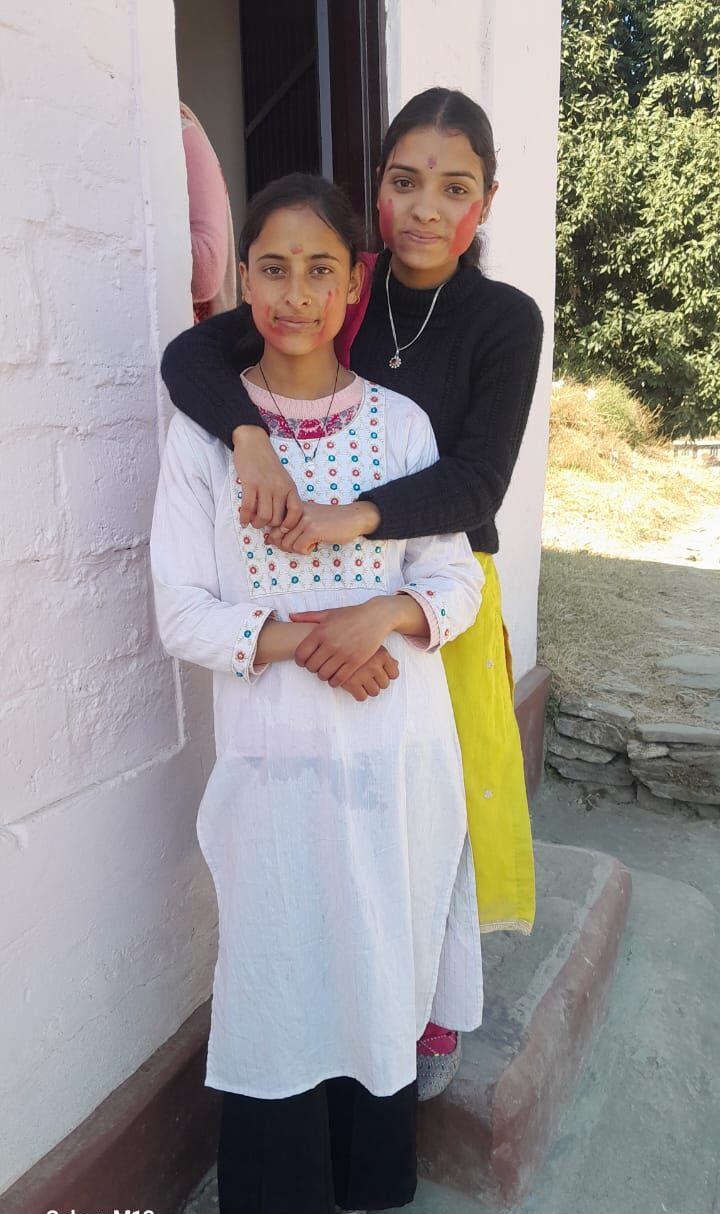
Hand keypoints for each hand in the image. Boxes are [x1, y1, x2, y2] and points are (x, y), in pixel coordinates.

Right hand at [233, 425, 303, 529]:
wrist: (254, 444)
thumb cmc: (268, 464)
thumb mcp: (283, 479)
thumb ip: (284, 496)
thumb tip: (280, 519)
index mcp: (290, 487)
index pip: (296, 511)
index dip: (290, 524)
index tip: (281, 528)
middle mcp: (280, 488)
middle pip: (277, 518)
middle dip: (269, 526)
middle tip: (263, 524)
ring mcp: (265, 486)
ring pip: (264, 516)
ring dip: (257, 524)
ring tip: (253, 522)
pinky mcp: (250, 483)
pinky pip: (249, 507)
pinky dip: (245, 518)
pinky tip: (243, 521)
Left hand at [266, 500, 380, 553]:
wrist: (353, 517)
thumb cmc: (331, 521)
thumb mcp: (308, 520)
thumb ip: (290, 527)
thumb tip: (269, 540)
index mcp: (293, 508)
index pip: (273, 527)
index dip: (279, 539)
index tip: (292, 541)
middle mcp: (296, 512)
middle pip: (277, 537)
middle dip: (286, 547)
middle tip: (301, 545)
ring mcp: (304, 520)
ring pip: (287, 544)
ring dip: (298, 549)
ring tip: (310, 543)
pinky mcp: (313, 530)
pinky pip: (299, 548)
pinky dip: (306, 550)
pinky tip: (316, 544)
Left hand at [291, 599, 398, 685]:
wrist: (375, 617)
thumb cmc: (351, 615)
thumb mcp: (328, 613)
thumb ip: (308, 616)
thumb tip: (290, 616)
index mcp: (320, 632)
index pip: (301, 654)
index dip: (300, 661)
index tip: (304, 661)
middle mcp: (330, 643)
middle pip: (311, 666)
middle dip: (312, 669)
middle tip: (316, 667)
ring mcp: (343, 653)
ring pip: (324, 674)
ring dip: (323, 676)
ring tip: (326, 672)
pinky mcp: (355, 661)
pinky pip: (339, 678)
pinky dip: (334, 682)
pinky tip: (335, 678)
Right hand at [340, 646, 399, 700]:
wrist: (331, 643)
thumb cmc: (354, 645)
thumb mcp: (371, 645)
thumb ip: (384, 655)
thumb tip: (396, 665)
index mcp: (382, 654)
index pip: (394, 674)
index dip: (386, 674)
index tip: (377, 671)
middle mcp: (374, 664)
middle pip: (385, 684)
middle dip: (376, 682)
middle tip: (366, 676)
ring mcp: (363, 673)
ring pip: (375, 692)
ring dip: (367, 689)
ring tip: (359, 680)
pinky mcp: (350, 682)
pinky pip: (361, 697)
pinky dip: (358, 694)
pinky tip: (353, 685)